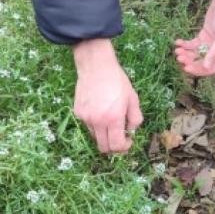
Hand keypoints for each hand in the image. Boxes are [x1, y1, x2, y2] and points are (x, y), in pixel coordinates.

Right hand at [72, 39, 142, 153]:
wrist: (96, 68)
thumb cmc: (118, 82)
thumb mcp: (133, 99)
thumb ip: (135, 118)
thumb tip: (131, 131)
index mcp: (113, 118)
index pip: (116, 145)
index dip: (124, 148)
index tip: (129, 141)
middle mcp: (97, 121)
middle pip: (103, 147)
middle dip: (114, 147)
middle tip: (121, 138)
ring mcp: (85, 118)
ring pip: (95, 137)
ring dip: (105, 134)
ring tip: (111, 118)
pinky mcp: (78, 113)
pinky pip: (88, 126)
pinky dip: (96, 124)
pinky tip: (100, 109)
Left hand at [174, 0, 214, 75]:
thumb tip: (206, 67)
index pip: (211, 68)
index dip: (198, 70)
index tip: (186, 68)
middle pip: (201, 62)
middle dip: (189, 61)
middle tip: (179, 57)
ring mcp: (210, 43)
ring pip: (195, 53)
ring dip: (186, 53)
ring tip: (177, 50)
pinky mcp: (204, 35)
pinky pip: (193, 44)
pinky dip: (185, 44)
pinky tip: (178, 42)